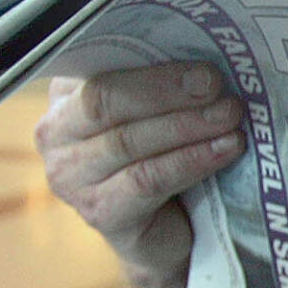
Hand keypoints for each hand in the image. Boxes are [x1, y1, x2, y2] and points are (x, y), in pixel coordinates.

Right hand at [34, 61, 246, 287]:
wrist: (165, 230)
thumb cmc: (163, 153)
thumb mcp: (158, 110)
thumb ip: (163, 81)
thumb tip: (209, 57)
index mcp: (66, 94)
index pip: (99, 68)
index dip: (153, 65)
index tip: (206, 63)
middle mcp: (55, 133)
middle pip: (107, 101)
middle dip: (169, 91)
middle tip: (220, 87)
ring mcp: (70, 176)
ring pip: (129, 141)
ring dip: (187, 125)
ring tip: (231, 117)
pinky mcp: (99, 212)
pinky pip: (147, 179)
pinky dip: (191, 161)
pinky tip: (226, 150)